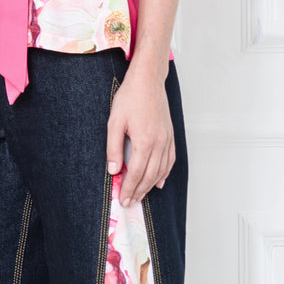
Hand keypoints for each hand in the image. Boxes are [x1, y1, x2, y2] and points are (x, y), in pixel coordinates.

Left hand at [105, 64, 173, 206]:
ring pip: (161, 170)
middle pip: (149, 176)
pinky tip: (158, 180)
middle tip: (130, 202)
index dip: (129, 188)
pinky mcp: (170, 135)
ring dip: (151, 185)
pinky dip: (164, 173)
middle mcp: (159, 144)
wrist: (148, 81)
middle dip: (139, 191)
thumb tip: (113, 170)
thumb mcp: (114, 121)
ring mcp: (167, 140)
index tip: (123, 199)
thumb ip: (113, 147)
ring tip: (141, 195)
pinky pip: (170, 160)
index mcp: (144, 142)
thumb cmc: (130, 98)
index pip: (136, 173)